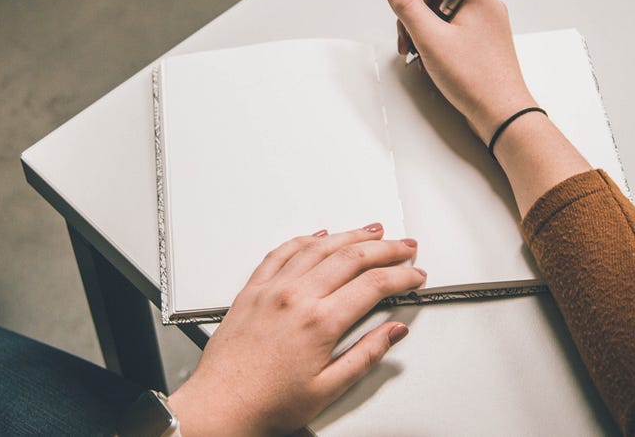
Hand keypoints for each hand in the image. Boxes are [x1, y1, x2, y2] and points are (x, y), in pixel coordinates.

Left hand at [168, 224, 425, 435]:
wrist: (220, 403)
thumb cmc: (267, 401)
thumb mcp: (328, 389)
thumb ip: (366, 356)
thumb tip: (392, 333)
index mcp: (318, 322)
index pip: (372, 285)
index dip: (401, 276)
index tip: (414, 276)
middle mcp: (295, 297)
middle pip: (351, 257)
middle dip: (385, 248)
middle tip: (405, 246)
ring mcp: (272, 289)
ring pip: (318, 247)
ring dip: (350, 235)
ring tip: (372, 231)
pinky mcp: (252, 289)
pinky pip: (282, 252)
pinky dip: (305, 239)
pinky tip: (319, 235)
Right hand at [383, 0, 536, 141]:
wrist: (501, 112)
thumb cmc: (476, 79)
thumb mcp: (430, 38)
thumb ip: (407, 7)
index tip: (411, 25)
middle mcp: (482, 3)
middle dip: (416, 19)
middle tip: (415, 44)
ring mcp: (484, 22)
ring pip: (439, 14)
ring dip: (425, 34)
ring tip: (426, 57)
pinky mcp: (482, 39)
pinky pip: (452, 30)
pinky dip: (438, 44)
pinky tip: (436, 62)